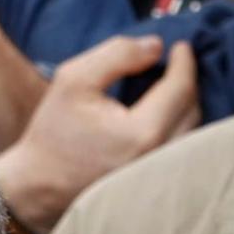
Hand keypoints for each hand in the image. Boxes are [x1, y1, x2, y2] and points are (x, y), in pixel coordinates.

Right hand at [0, 33, 199, 233]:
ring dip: (186, 104)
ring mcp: (160, 176)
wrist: (39, 187)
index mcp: (142, 133)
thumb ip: (118, 54)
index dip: (185, 62)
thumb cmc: (53, 134)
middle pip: (193, 110)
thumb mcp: (74, 79)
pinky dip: (180, 125)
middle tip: (175, 62)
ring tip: (170, 84)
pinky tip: (164, 112)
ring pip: (194, 132)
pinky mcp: (156, 184)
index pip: (181, 89)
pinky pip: (182, 149)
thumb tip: (157, 46)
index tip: (181, 46)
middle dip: (188, 81)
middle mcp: (159, 158)